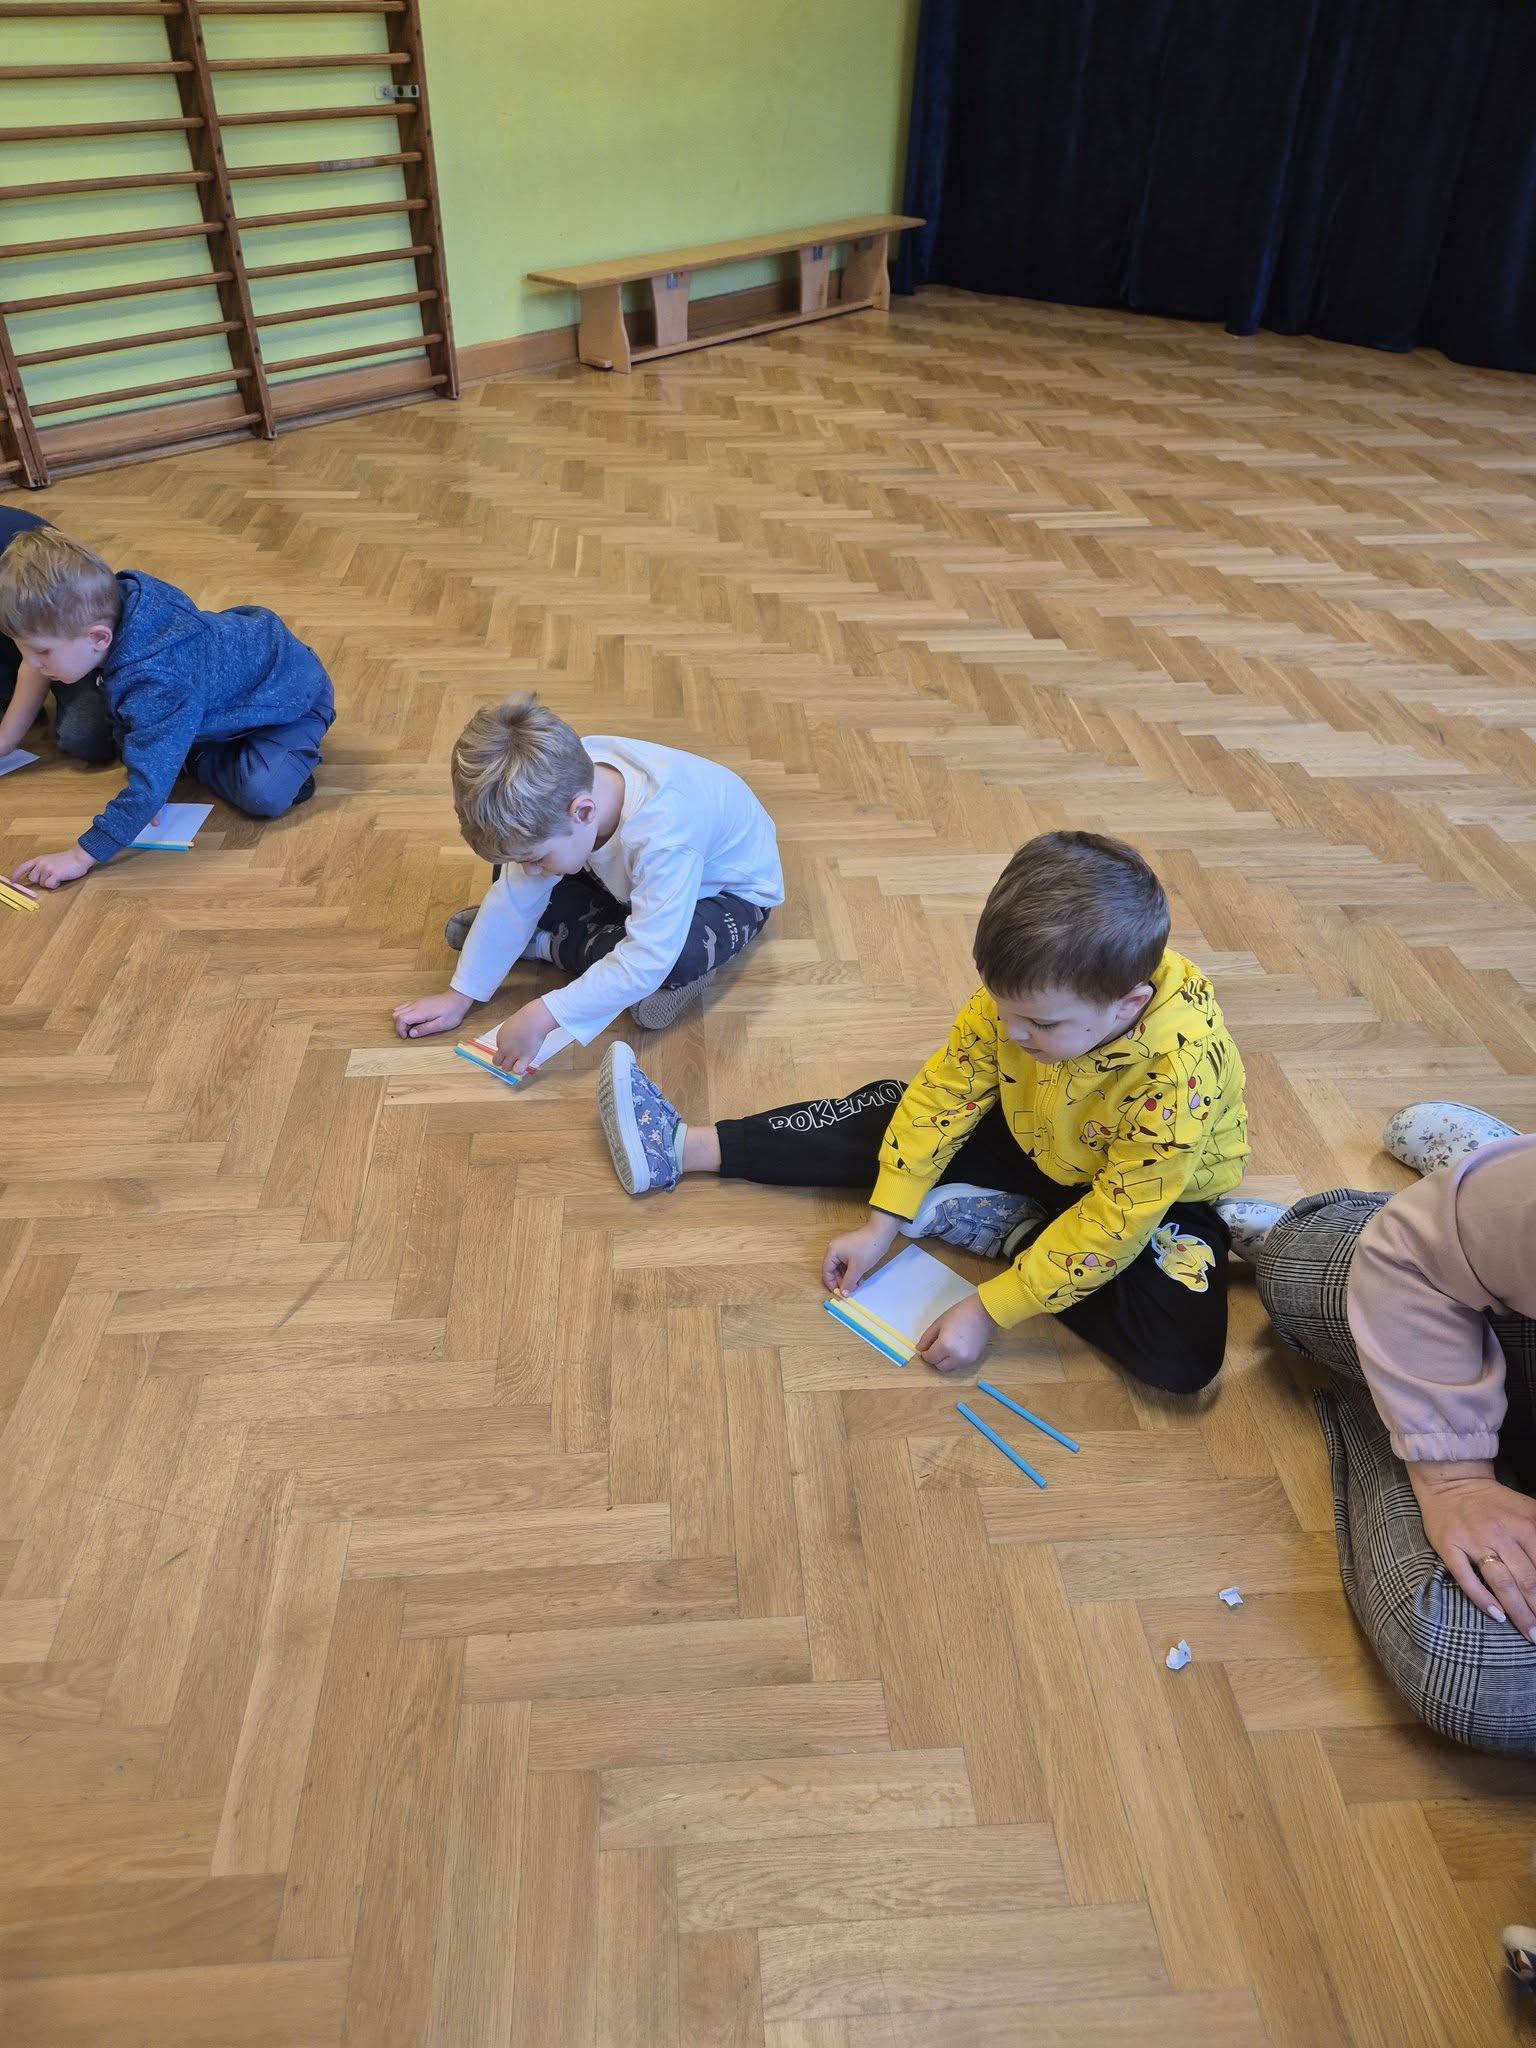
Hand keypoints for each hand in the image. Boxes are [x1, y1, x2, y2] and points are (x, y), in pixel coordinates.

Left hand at [12, 845, 95, 889]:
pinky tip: (60, 880)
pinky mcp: (55, 874)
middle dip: (40, 880)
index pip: (22, 867)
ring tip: (57, 877)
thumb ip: (41, 867)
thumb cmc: (67, 860)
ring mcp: (47, 869)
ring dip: (49, 883)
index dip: (16, 875)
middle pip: (32, 879)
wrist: (79, 857)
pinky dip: (55, 885)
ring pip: (42, 883)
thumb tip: (34, 878)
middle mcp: (41, 863)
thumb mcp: (50, 860)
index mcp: (38, 859)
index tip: (12, 881)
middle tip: (50, 876)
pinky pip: (49, 886)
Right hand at [393, 989, 473, 1040]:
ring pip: (399, 1010)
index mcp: (419, 1011)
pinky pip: (405, 1007)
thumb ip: (425, 1029)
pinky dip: (405, 1016)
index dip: (400, 1030)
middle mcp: (415, 1005)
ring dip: (401, 1020)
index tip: (406, 1037)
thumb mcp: (441, 1025)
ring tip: (411, 1028)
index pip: (400, 1019)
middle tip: (408, 1034)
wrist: (458, 998)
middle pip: (396, 1014)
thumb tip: (411, 1034)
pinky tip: (415, 1021)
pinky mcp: (419, 1002)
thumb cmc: (452, 1012)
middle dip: (399, 1026)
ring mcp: (416, 1002)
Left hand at [494, 996, 556, 1076]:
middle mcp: (504, 1047)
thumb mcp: (512, 1024)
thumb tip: (515, 1040)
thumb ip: (510, 1034)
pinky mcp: (524, 1058)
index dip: (506, 1050)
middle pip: (497, 1061)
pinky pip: (517, 1070)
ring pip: (506, 1068)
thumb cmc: (527, 1018)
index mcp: (500, 1037)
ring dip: (511, 1066)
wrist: (534, 1019)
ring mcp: (513, 1054)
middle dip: (504, 1061)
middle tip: (513, 1059)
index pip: (499, 1049)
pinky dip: (519, 1070)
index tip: (514, 1047)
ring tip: (520, 1062)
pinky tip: (524, 1065)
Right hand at [823, 1211, 900, 1294]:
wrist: (881, 1234)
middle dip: (842, 1280)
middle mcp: (835, 1248)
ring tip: (857, 1284)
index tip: (838, 1293)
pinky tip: (859, 1278)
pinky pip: (847, 1262)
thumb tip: (843, 1294)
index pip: (826, 1270)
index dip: (831, 1283)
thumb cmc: (867, 1249)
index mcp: (832, 1251)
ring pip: (842, 1267)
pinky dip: (852, 1271)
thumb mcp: (857, 1269)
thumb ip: (848, 1282)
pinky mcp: (851, 1248)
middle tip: (850, 1290)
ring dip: (848, 1277)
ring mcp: (843, 1247)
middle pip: (834, 1269)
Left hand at [917, 1293, 996, 1374]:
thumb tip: (920, 1349)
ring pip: (950, 1367)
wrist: (984, 1312)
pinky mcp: (974, 1359)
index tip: (926, 1346)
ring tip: (947, 1346)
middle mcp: (956, 1357)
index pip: (930, 1358)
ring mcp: (966, 1360)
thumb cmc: (960, 1313)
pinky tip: (956, 1347)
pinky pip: (959, 1364)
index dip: (925, 1353)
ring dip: (945, 1361)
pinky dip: (954, 1359)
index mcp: (945, 1346)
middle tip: (935, 1347)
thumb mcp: (939, 1322)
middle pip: (939, 1366)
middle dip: (935, 1358)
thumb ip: (927, 1338)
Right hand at [1410, 1461, 1535, 1639]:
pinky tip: (1496, 1616)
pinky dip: (1481, 1598)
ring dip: (1518, 1611)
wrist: (1451, 1481)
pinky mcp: (1449, 1547)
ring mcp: (1473, 1541)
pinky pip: (1465, 1577)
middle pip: (1526, 1579)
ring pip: (1500, 1582)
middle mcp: (1499, 1533)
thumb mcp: (1528, 1511)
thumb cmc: (1493, 1501)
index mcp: (1523, 1524)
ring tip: (1530, 1633)